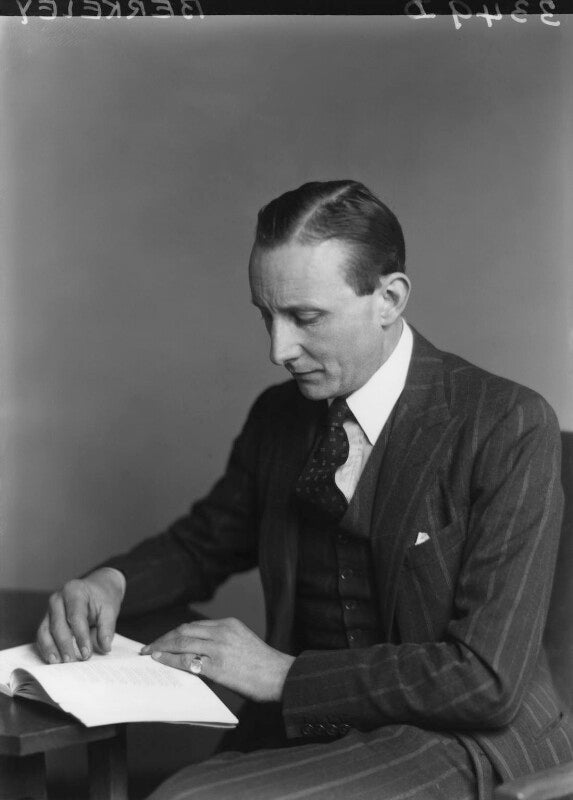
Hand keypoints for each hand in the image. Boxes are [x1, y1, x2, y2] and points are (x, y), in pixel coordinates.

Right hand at [36, 567, 125, 663]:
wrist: (97, 586)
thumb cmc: (103, 597)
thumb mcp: (110, 608)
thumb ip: (107, 627)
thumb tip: (105, 647)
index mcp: (74, 591)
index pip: (75, 616)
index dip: (80, 637)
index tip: (86, 654)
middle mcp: (58, 599)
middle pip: (57, 625)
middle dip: (64, 645)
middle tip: (71, 661)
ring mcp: (50, 609)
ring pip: (45, 631)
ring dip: (50, 648)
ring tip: (58, 663)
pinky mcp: (47, 619)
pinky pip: (42, 635)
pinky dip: (46, 647)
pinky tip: (53, 659)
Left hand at [141, 618, 295, 702]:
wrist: (279, 676)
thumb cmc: (262, 665)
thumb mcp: (242, 642)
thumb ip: (221, 642)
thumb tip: (197, 653)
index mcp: (229, 624)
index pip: (194, 625)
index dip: (175, 633)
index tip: (164, 640)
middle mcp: (222, 631)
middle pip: (184, 630)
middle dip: (164, 639)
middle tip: (150, 647)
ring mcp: (218, 647)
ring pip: (181, 642)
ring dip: (162, 647)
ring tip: (151, 654)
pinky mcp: (216, 665)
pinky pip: (186, 660)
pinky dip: (170, 659)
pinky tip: (160, 661)